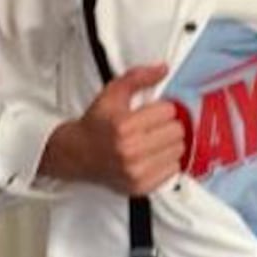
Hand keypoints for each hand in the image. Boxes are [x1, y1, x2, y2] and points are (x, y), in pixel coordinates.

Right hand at [40, 64, 188, 194]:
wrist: (77, 154)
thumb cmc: (96, 124)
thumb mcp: (112, 93)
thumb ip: (138, 77)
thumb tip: (163, 69)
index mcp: (123, 126)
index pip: (169, 111)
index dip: (162, 108)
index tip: (152, 112)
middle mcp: (130, 151)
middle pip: (177, 131)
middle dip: (168, 125)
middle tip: (154, 126)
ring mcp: (136, 171)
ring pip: (179, 150)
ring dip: (170, 143)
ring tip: (153, 141)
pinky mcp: (141, 186)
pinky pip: (174, 169)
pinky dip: (167, 162)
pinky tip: (152, 156)